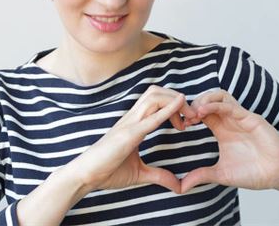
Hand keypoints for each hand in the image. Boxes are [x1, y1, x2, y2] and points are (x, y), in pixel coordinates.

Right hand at [74, 85, 196, 193]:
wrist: (85, 175)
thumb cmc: (107, 171)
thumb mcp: (139, 173)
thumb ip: (159, 176)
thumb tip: (178, 186)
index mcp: (134, 123)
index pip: (156, 101)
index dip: (174, 104)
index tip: (187, 121)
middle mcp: (132, 118)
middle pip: (156, 92)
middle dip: (177, 98)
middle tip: (193, 116)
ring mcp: (129, 124)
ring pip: (154, 97)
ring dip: (175, 101)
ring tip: (189, 116)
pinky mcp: (128, 134)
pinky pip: (150, 117)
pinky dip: (167, 109)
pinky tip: (179, 104)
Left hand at [180, 89, 278, 192]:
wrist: (278, 176)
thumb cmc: (254, 173)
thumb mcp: (221, 175)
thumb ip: (202, 176)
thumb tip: (181, 188)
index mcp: (222, 129)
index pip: (202, 112)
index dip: (190, 114)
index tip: (181, 124)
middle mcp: (230, 120)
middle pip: (209, 99)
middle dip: (194, 103)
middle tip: (186, 116)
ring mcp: (241, 118)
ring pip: (220, 96)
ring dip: (204, 99)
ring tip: (195, 112)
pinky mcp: (251, 119)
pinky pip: (231, 106)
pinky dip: (215, 105)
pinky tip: (204, 111)